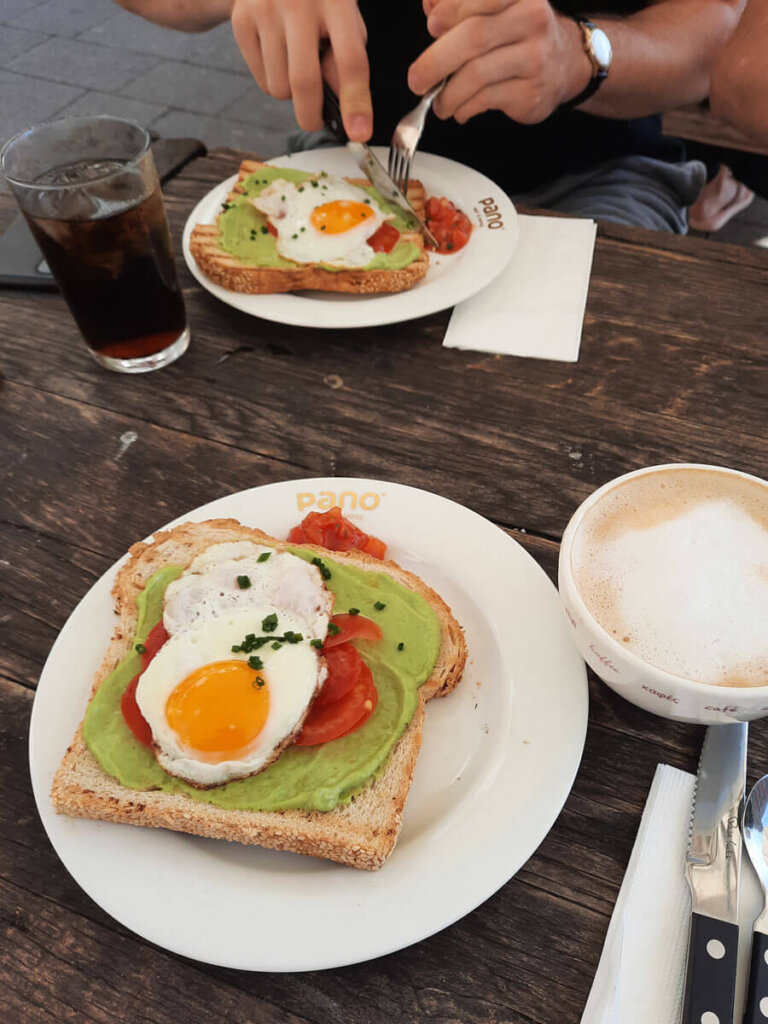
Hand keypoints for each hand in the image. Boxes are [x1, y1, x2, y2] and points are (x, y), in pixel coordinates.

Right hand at [231, 0, 371, 139]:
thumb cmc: (318, 0)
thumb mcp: (344, 18)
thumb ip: (347, 59)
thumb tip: (344, 107)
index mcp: (336, 1)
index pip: (350, 61)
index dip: (356, 102)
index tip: (359, 133)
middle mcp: (298, 3)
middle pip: (304, 82)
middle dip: (312, 116)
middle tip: (316, 120)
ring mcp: (265, 11)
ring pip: (279, 88)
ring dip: (291, 93)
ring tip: (296, 66)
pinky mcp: (242, 21)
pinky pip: (261, 80)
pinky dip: (273, 80)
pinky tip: (279, 56)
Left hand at [409, 0, 592, 124]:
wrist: (563, 63)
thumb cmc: (517, 34)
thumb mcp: (492, 9)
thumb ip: (458, 5)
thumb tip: (430, 6)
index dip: (451, 10)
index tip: (432, 26)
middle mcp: (532, 19)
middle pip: (474, 36)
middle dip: (436, 61)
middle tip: (416, 79)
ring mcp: (535, 57)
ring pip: (477, 74)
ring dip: (448, 93)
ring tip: (438, 102)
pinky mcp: (532, 91)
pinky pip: (486, 99)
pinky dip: (464, 107)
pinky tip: (460, 108)